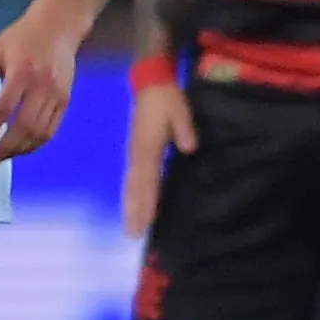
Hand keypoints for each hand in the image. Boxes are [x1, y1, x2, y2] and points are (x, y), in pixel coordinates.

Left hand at [0, 1, 79, 161]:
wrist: (59, 27)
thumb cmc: (21, 38)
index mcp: (21, 74)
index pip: (3, 111)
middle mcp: (42, 87)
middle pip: (24, 127)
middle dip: (4, 150)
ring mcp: (57, 95)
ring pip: (40, 133)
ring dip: (20, 151)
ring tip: (1, 159)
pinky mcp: (66, 100)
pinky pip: (52, 129)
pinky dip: (36, 144)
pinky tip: (21, 149)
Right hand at [121, 76, 193, 235]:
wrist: (150, 84)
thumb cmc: (166, 100)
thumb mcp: (180, 111)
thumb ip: (185, 130)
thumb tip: (190, 148)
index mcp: (147, 148)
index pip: (147, 180)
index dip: (147, 202)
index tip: (146, 222)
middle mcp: (137, 155)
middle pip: (134, 189)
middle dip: (133, 212)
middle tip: (133, 235)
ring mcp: (134, 154)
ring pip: (130, 186)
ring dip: (130, 207)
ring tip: (130, 226)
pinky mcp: (135, 152)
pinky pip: (133, 179)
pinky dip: (132, 195)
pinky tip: (134, 204)